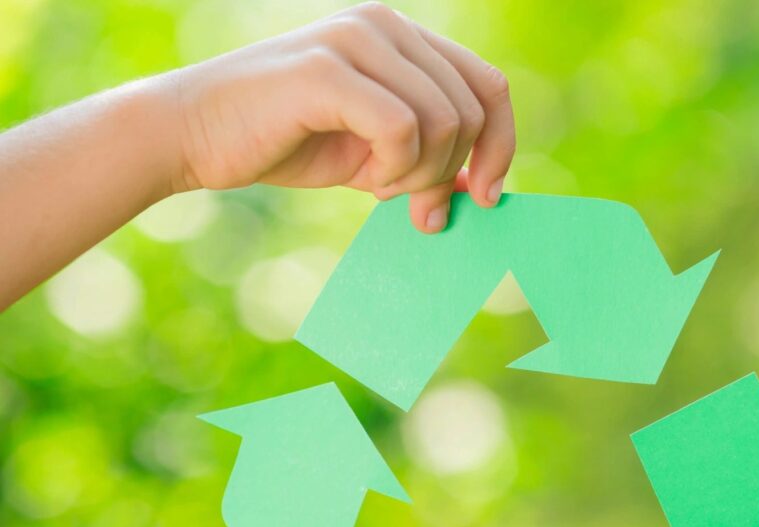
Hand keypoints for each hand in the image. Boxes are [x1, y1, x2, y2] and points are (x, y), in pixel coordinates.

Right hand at [169, 2, 513, 231]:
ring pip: (445, 121)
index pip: (488, 85)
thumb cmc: (285, 143)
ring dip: (421, 175)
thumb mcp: (374, 157)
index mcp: (401, 38)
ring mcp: (357, 39)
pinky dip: (395, 169)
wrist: (196, 136)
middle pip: (474, 109)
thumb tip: (483, 188)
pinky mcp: (328, 69)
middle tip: (420, 210)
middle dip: (455, 174)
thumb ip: (428, 160)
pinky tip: (365, 178)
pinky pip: (403, 129)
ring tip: (379, 187)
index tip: (488, 195)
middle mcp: (386, 26)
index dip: (502, 146)